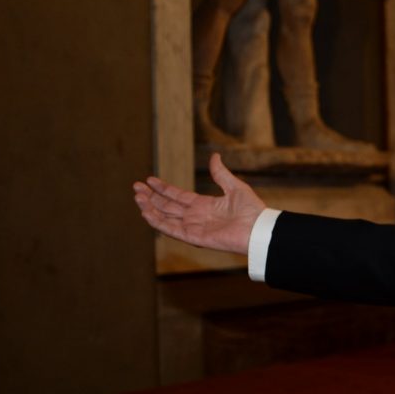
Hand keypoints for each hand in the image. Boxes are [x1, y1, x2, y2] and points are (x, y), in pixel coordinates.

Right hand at [132, 152, 265, 254]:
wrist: (258, 229)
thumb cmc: (252, 211)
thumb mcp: (235, 187)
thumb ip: (221, 174)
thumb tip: (215, 156)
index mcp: (204, 205)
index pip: (177, 197)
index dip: (163, 189)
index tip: (149, 180)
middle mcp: (196, 217)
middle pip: (167, 206)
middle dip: (151, 197)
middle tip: (136, 187)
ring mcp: (193, 227)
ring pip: (165, 217)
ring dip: (150, 207)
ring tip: (137, 196)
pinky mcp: (193, 237)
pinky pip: (171, 229)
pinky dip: (157, 221)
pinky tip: (145, 211)